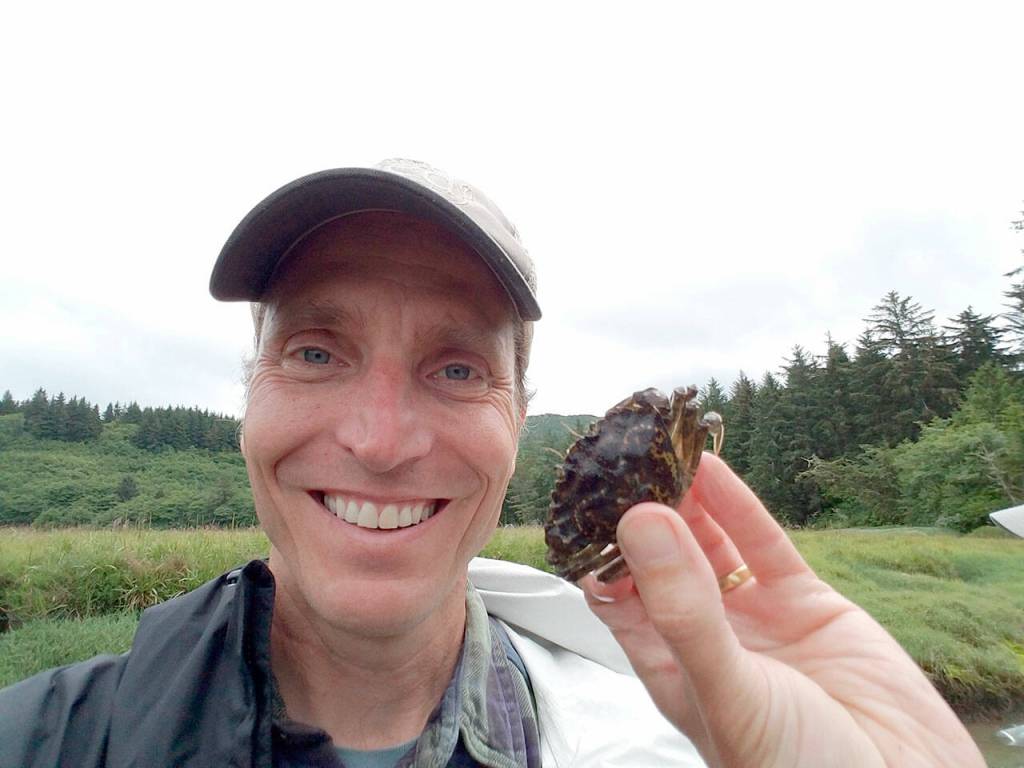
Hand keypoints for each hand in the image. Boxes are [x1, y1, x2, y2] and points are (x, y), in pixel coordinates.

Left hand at [581, 453, 983, 767]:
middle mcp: (705, 636)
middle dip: (642, 512)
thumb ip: (683, 609)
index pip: (616, 595)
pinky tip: (711, 468)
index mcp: (668, 666)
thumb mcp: (726, 689)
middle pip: (662, 559)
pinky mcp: (806, 605)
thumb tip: (639, 522)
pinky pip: (764, 545)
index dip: (599, 547)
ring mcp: (755, 617)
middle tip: (622, 456)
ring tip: (657, 450)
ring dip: (686, 501)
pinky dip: (738, 506)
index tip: (583, 497)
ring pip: (711, 544)